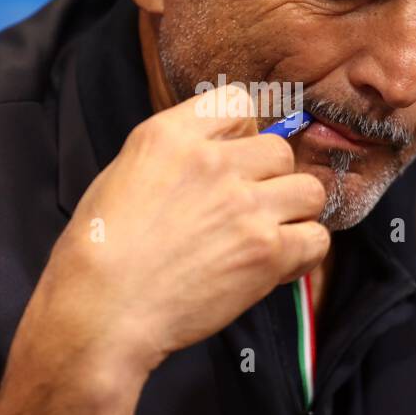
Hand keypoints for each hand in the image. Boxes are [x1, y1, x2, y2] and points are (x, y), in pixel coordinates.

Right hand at [32, 83, 328, 378]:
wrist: (102, 311)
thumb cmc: (99, 251)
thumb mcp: (123, 173)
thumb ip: (174, 154)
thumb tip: (220, 153)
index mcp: (170, 135)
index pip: (236, 103)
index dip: (244, 132)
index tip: (237, 158)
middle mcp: (213, 162)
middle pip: (280, 151)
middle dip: (270, 180)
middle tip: (249, 210)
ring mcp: (245, 206)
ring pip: (308, 190)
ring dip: (294, 214)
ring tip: (268, 235)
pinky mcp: (266, 251)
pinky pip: (316, 238)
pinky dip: (303, 253)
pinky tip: (276, 265)